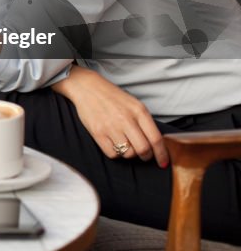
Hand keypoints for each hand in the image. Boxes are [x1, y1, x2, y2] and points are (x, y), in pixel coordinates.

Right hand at [52, 65, 167, 166]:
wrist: (87, 88)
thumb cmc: (113, 97)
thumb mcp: (134, 104)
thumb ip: (146, 122)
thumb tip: (156, 144)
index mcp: (138, 111)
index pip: (156, 139)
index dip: (162, 154)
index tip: (163, 162)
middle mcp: (126, 119)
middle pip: (143, 149)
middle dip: (146, 156)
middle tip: (143, 154)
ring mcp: (110, 126)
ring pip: (128, 153)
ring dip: (129, 153)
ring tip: (125, 143)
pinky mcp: (97, 133)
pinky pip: (112, 154)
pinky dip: (115, 152)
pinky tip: (113, 143)